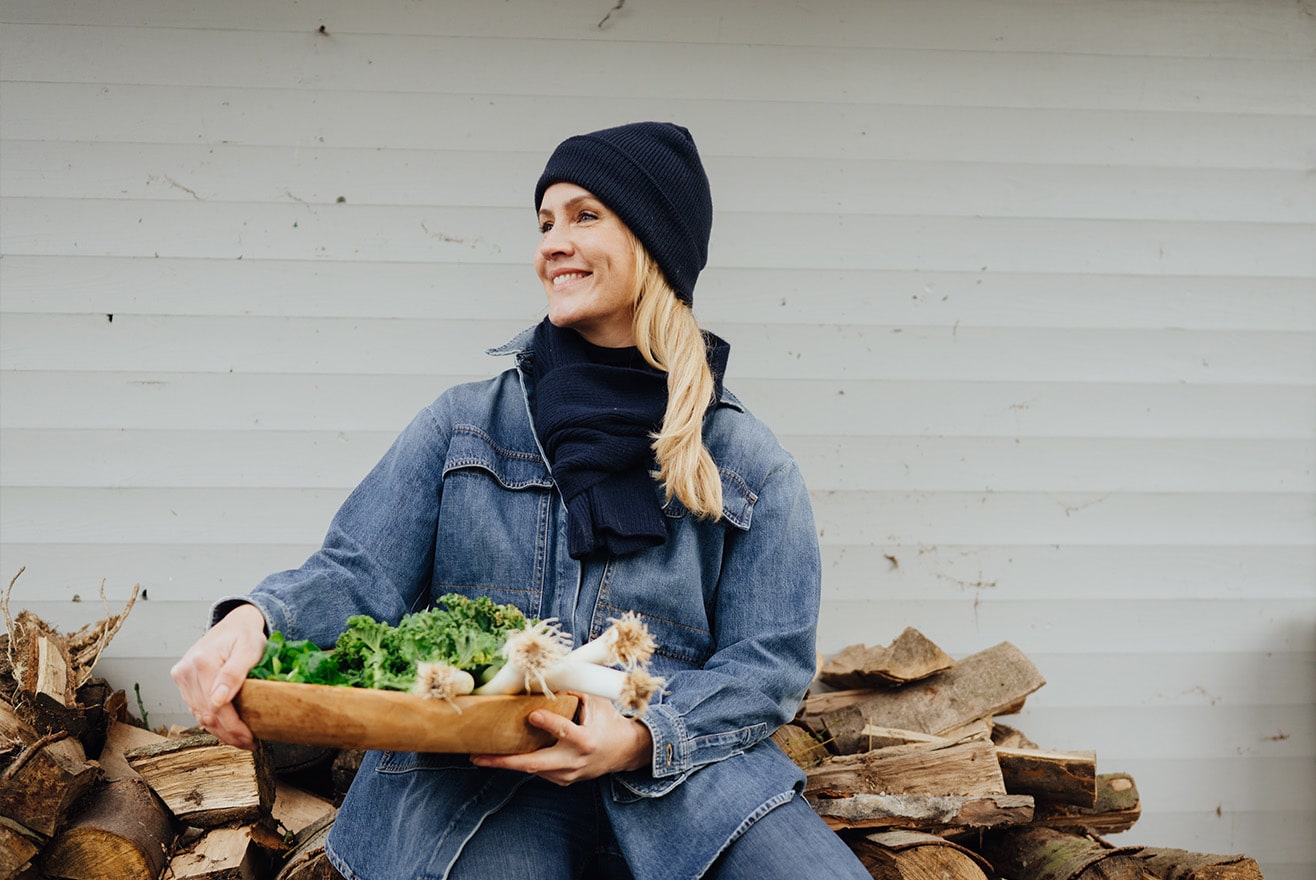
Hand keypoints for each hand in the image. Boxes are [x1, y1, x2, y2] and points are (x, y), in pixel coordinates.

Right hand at [170, 603, 266, 749]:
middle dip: (229, 733)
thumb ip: (234, 673)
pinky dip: (211, 721)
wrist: (234, 623)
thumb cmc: (245, 635)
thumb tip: (218, 700)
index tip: (250, 739)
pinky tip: (227, 729)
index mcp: (201, 662)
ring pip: (199, 715)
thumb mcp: (249, 649)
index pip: (216, 707)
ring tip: (240, 740)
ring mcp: (181, 677)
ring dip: (220, 731)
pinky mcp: (182, 681)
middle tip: (249, 743)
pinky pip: (195, 708)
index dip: (233, 727)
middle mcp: (186, 671)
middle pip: (206, 714)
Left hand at [470, 693, 652, 785]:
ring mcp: (568, 774)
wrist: (624, 750)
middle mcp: (575, 761)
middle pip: (535, 764)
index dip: (549, 724)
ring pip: (532, 770)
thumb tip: (550, 674)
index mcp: (586, 739)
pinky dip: (522, 762)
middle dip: (504, 761)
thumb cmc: (607, 720)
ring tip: (481, 754)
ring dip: (506, 762)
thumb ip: (574, 689)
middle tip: (478, 756)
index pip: (565, 731)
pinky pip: (538, 771)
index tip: (532, 714)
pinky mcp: (563, 780)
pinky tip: (504, 755)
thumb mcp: (596, 701)